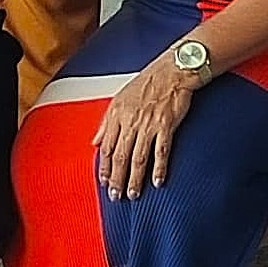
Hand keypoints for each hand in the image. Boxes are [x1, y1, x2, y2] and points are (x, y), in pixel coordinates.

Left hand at [95, 57, 199, 199]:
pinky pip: (161, 151)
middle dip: (116, 179)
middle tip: (115, 196)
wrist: (173, 70)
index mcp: (117, 115)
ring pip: (138, 158)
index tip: (104, 182)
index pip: (106, 148)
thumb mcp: (119, 98)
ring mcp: (149, 124)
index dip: (104, 168)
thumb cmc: (147, 83)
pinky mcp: (166, 125)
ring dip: (135, 179)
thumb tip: (94, 142)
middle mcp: (131, 122)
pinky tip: (157, 181)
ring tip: (133, 194)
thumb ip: (106, 122)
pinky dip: (159, 168)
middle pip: (120, 157)